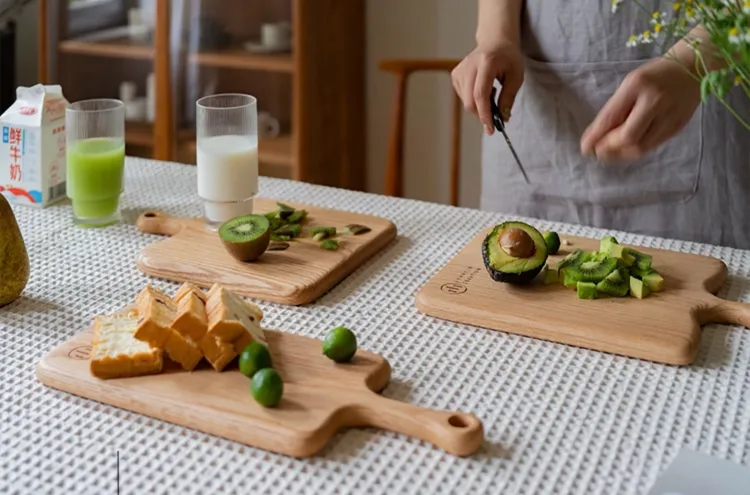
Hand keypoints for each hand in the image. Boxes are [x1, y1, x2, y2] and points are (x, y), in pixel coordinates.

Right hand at [451, 40, 524, 134]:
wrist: (495, 41)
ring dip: (479, 107)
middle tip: (495, 119)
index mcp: (486, 62)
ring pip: (465, 101)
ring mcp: (459, 70)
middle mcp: (469, 66)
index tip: (491, 128)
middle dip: (482, 115)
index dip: (485, 114)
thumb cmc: (508, 58)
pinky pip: (463, 97)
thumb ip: (508, 98)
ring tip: (493, 94)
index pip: (480, 94)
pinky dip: (473, 100)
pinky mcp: (455, 75)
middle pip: (469, 101)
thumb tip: (502, 119)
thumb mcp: (516, 77)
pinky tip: (482, 90)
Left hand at [580, 57, 701, 160]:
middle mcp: (655, 100)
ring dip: (622, 154)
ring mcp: (670, 115)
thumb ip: (615, 109)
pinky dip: (637, 150)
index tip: (585, 148)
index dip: (596, 136)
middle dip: (610, 148)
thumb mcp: (630, 84)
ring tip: (611, 153)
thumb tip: (596, 137)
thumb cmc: (654, 75)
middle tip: (598, 152)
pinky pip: (654, 146)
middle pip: (629, 137)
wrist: (693, 67)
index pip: (612, 117)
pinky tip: (628, 149)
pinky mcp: (679, 126)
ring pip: (642, 147)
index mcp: (637, 85)